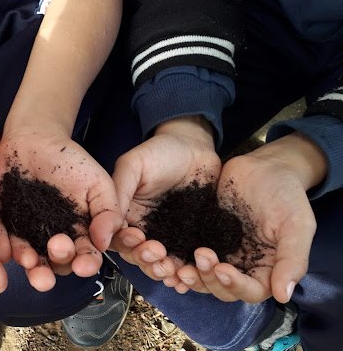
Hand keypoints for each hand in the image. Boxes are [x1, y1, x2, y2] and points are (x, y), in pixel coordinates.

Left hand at [0, 127, 122, 291]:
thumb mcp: (98, 183)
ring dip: (36, 269)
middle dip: (60, 263)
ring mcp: (33, 235)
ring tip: (33, 264)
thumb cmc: (71, 160)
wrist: (36, 140)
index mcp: (82, 233)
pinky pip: (11, 245)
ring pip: (35, 261)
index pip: (87, 256)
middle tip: (58, 247)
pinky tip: (17, 254)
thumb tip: (104, 244)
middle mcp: (58, 239)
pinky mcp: (10, 227)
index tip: (84, 263)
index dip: (87, 263)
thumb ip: (108, 212)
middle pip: (60, 263)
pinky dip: (14, 253)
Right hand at [110, 116, 221, 288]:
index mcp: (124, 216)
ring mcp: (166, 238)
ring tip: (174, 268)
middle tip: (159, 254)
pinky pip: (185, 262)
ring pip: (159, 264)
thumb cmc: (160, 151)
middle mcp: (142, 231)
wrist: (196, 146)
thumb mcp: (133, 165)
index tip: (138, 237)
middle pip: (137, 257)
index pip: (117, 239)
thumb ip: (119, 191)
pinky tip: (188, 277)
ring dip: (163, 271)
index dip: (125, 244)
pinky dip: (185, 273)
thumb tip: (103, 226)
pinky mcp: (189, 241)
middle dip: (146, 260)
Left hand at [177, 133, 324, 302]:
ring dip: (190, 275)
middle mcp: (241, 266)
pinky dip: (177, 260)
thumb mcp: (297, 224)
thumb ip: (292, 259)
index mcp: (266, 269)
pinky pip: (186, 255)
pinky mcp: (201, 237)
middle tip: (199, 256)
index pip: (251, 291)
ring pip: (201, 276)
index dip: (235, 286)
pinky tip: (166, 254)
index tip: (222, 268)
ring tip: (179, 264)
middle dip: (208, 279)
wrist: (264, 167)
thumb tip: (283, 296)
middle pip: (221, 288)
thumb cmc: (286, 194)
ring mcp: (220, 252)